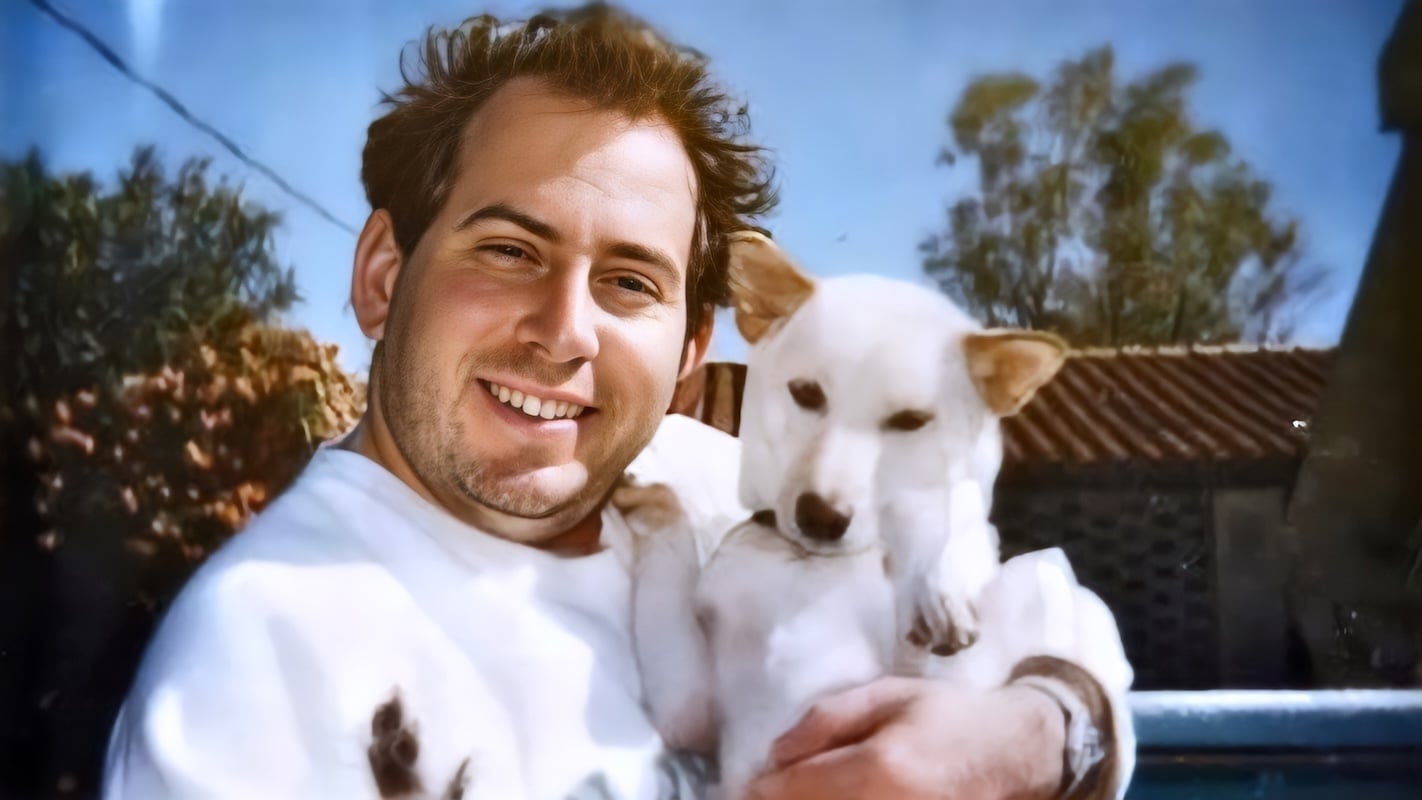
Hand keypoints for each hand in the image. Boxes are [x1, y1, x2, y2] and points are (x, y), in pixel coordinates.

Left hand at [744, 676, 1064, 799]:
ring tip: (801, 792)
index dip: (762, 790)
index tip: (746, 785)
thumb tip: (774, 754)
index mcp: (880, 766)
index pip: (794, 790)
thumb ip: (826, 721)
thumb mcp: (886, 696)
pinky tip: (834, 798)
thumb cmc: (950, 715)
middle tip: (767, 790)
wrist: (1018, 751)